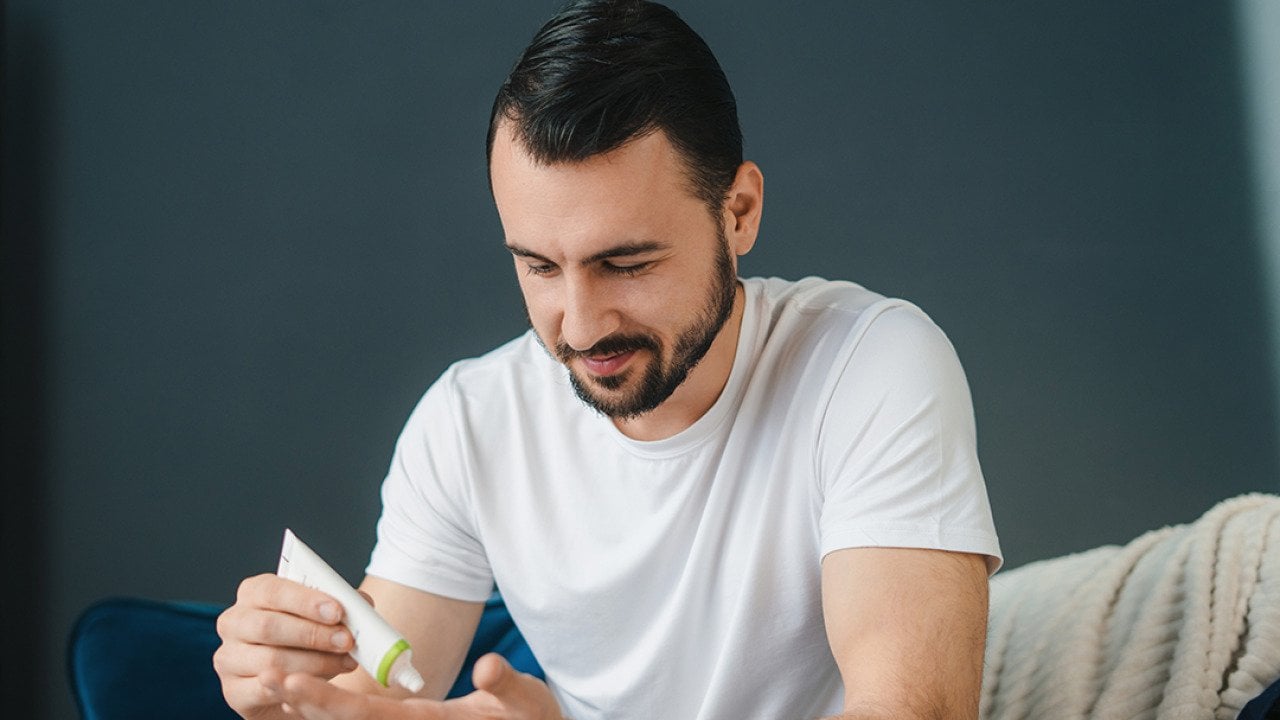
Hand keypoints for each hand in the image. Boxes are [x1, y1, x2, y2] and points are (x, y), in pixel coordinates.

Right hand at [214, 573, 359, 718]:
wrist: (294, 681)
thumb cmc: (308, 639)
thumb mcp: (324, 615)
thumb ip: (340, 604)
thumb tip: (360, 604)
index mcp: (254, 593)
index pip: (273, 590)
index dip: (306, 601)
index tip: (337, 611)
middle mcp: (234, 622)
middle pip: (269, 626)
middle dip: (313, 634)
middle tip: (347, 641)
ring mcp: (229, 657)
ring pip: (270, 661)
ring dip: (314, 663)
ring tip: (345, 663)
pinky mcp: (233, 691)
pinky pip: (264, 690)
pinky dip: (295, 687)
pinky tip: (318, 685)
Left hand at [260, 653, 563, 719]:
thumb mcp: (529, 702)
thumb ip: (509, 685)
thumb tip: (489, 667)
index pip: (368, 718)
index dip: (327, 703)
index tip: (291, 685)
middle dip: (304, 703)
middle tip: (267, 676)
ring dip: (311, 707)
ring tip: (274, 681)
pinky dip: (334, 712)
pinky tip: (307, 699)